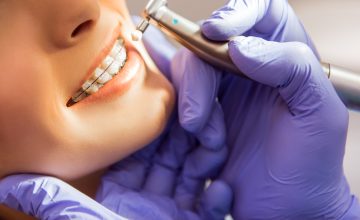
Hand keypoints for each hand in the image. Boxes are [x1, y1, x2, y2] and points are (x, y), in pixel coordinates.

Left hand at [0, 120, 230, 219]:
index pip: (138, 155)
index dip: (151, 133)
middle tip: (197, 128)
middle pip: (170, 159)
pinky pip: (210, 206)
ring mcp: (175, 211)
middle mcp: (150, 200)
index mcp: (124, 194)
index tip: (165, 113)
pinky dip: (217, 199)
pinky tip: (220, 190)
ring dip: (207, 163)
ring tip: (213, 154)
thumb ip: (54, 201)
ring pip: (194, 176)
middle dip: (186, 142)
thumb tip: (10, 182)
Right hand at [142, 0, 359, 218]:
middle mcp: (251, 71)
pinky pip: (178, 100)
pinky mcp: (203, 116)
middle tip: (199, 117)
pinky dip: (181, 118)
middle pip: (209, 44)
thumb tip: (242, 47)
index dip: (236, 12)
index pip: (261, 13)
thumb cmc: (310, 166)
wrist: (287, 209)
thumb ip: (293, 67)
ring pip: (189, 73)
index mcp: (284, 60)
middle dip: (199, 78)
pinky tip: (198, 141)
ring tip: (208, 140)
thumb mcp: (318, 114)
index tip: (216, 31)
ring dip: (191, 104)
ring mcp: (223, 93)